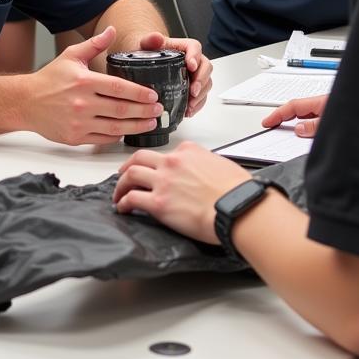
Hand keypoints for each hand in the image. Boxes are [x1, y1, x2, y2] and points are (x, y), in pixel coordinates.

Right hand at [23, 26, 163, 144]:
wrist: (25, 102)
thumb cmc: (49, 79)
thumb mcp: (71, 56)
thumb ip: (94, 45)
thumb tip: (112, 31)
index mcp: (83, 81)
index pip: (118, 88)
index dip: (139, 93)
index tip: (153, 95)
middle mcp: (81, 103)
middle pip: (121, 109)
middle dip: (144, 111)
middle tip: (157, 110)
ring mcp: (78, 122)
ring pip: (115, 127)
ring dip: (136, 126)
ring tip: (150, 123)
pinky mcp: (75, 137)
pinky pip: (102, 139)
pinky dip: (117, 136)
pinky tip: (127, 131)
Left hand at [112, 141, 249, 241]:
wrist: (239, 207)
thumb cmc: (237, 191)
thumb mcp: (221, 164)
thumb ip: (204, 164)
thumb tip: (203, 174)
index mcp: (188, 151)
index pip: (165, 153)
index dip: (156, 163)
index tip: (154, 171)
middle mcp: (172, 162)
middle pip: (140, 158)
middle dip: (128, 166)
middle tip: (123, 174)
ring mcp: (163, 181)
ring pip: (130, 174)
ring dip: (121, 184)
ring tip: (119, 194)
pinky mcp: (159, 203)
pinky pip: (132, 198)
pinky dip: (123, 202)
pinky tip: (122, 207)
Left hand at [137, 32, 212, 116]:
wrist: (147, 59)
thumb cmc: (149, 51)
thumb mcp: (146, 43)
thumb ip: (151, 39)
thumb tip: (156, 38)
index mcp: (184, 47)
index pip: (195, 48)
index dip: (195, 57)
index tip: (191, 66)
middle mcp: (193, 60)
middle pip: (206, 67)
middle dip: (201, 80)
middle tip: (193, 91)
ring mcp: (195, 74)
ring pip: (206, 83)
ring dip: (201, 95)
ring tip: (191, 105)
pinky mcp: (193, 87)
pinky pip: (202, 96)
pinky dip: (197, 104)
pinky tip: (189, 110)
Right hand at [261, 96, 327, 137]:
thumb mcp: (331, 122)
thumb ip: (314, 126)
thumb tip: (299, 129)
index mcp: (320, 102)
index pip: (292, 106)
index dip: (277, 114)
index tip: (267, 122)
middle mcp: (323, 105)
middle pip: (297, 109)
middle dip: (283, 117)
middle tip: (271, 126)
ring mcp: (329, 110)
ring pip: (306, 115)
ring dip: (295, 122)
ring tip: (286, 132)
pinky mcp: (334, 116)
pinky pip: (314, 120)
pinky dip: (306, 125)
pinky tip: (306, 133)